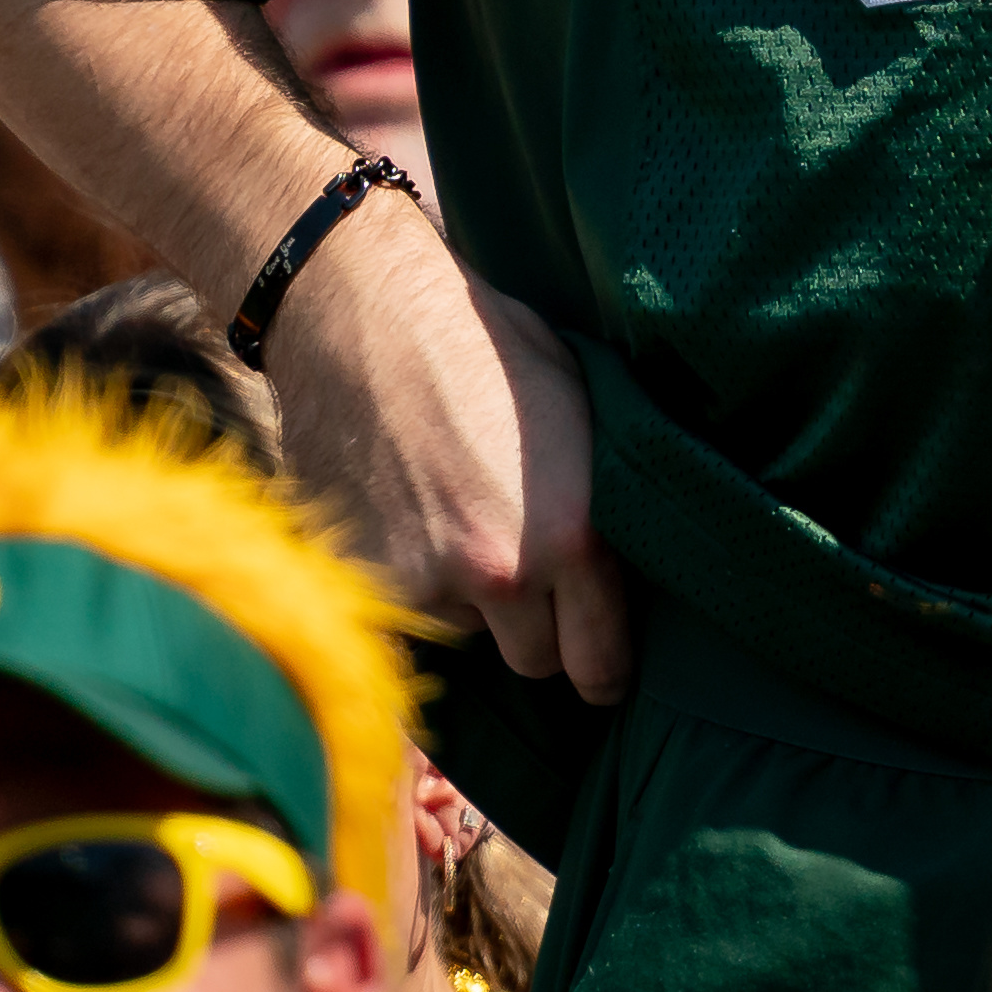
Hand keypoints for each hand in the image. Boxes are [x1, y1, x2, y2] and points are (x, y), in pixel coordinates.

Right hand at [265, 200, 633, 701]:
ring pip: (467, 635)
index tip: (606, 675)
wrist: (362, 316)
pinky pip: (402, 614)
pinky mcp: (357, 577)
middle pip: (535, 662)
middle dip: (540, 633)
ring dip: (470, 604)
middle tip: (533, 586)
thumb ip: (603, 500)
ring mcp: (421, 582)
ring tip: (460, 522)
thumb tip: (634, 553)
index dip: (606, 671)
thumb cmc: (485, 343)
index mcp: (571, 536)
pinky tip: (410, 523)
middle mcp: (499, 575)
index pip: (600, 660)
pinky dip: (410, 588)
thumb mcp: (582, 410)